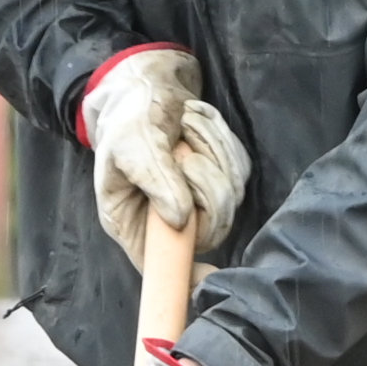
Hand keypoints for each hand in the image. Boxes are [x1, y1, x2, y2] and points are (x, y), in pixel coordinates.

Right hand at [75, 45, 246, 268]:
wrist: (148, 88)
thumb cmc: (129, 120)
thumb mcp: (132, 146)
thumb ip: (155, 181)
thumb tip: (180, 219)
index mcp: (132, 224)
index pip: (157, 269)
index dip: (183, 277)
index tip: (209, 274)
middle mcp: (167, 221)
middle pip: (208, 228)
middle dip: (203, 183)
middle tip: (181, 154)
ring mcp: (198, 201)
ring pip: (229, 195)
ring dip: (209, 153)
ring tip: (182, 134)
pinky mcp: (219, 178)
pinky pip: (238, 169)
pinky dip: (220, 141)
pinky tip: (195, 129)